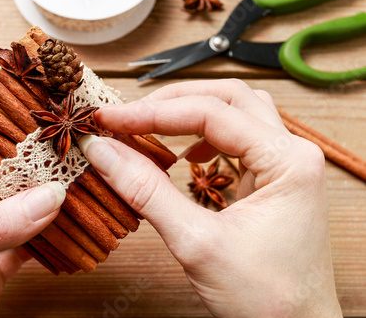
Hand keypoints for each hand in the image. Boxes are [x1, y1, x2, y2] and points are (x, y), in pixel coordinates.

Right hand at [79, 79, 341, 316]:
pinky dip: (203, 137)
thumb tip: (105, 152)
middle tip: (127, 116)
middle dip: (172, 102)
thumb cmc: (266, 298)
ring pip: (235, 112)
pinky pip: (236, 140)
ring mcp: (285, 165)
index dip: (152, 113)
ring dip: (190, 113)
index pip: (210, 114)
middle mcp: (292, 153)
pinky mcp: (272, 180)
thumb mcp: (196, 243)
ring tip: (151, 125)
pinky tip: (184, 155)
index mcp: (288, 161)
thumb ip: (147, 191)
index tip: (112, 119)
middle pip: (227, 99)